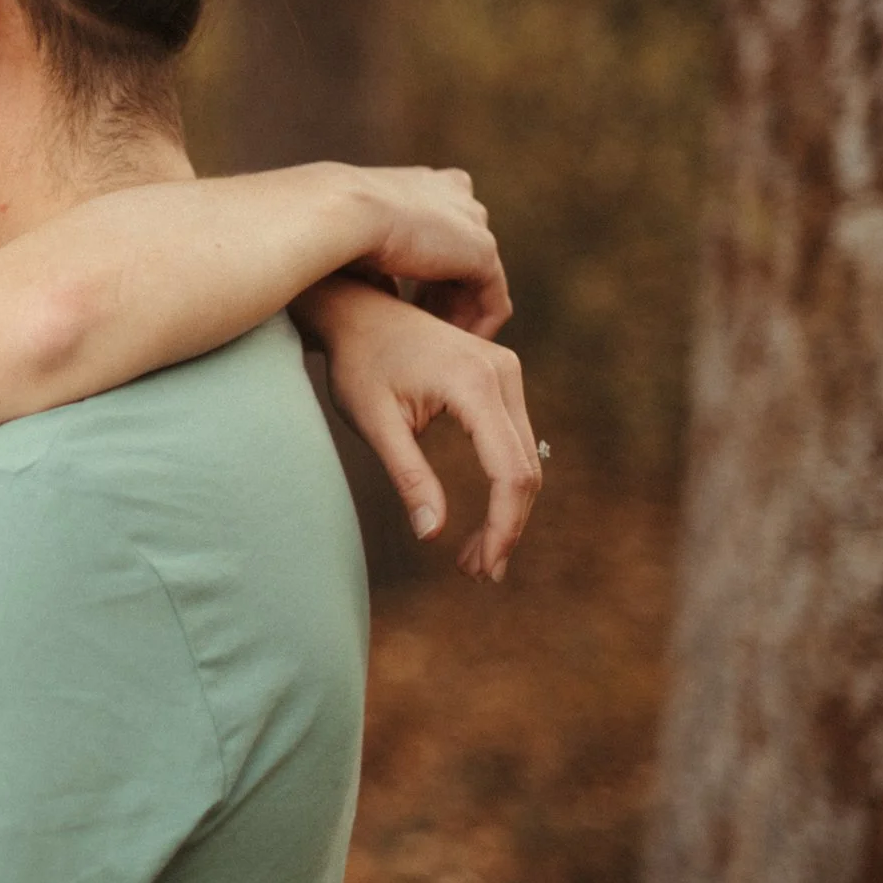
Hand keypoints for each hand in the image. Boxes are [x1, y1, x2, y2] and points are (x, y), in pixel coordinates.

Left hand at [295, 277, 542, 581]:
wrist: (357, 310)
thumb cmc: (356, 363)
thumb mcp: (374, 423)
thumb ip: (408, 477)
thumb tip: (433, 533)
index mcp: (475, 385)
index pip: (510, 472)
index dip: (503, 526)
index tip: (484, 566)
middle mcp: (503, 373)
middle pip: (526, 469)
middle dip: (506, 527)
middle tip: (477, 573)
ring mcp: (507, 371)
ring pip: (525, 458)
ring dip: (507, 510)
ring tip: (476, 558)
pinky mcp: (500, 376)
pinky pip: (514, 441)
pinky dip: (504, 483)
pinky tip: (486, 520)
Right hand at [350, 166, 510, 339]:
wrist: (340, 212)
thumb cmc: (327, 226)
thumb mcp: (347, 240)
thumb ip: (365, 261)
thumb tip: (350, 295)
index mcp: (420, 184)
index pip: (436, 230)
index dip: (421, 273)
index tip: (399, 304)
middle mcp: (453, 194)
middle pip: (461, 255)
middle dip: (442, 297)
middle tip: (422, 334)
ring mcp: (471, 221)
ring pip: (478, 281)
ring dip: (458, 316)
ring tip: (437, 348)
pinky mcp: (482, 250)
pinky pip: (493, 301)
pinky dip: (477, 328)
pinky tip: (453, 351)